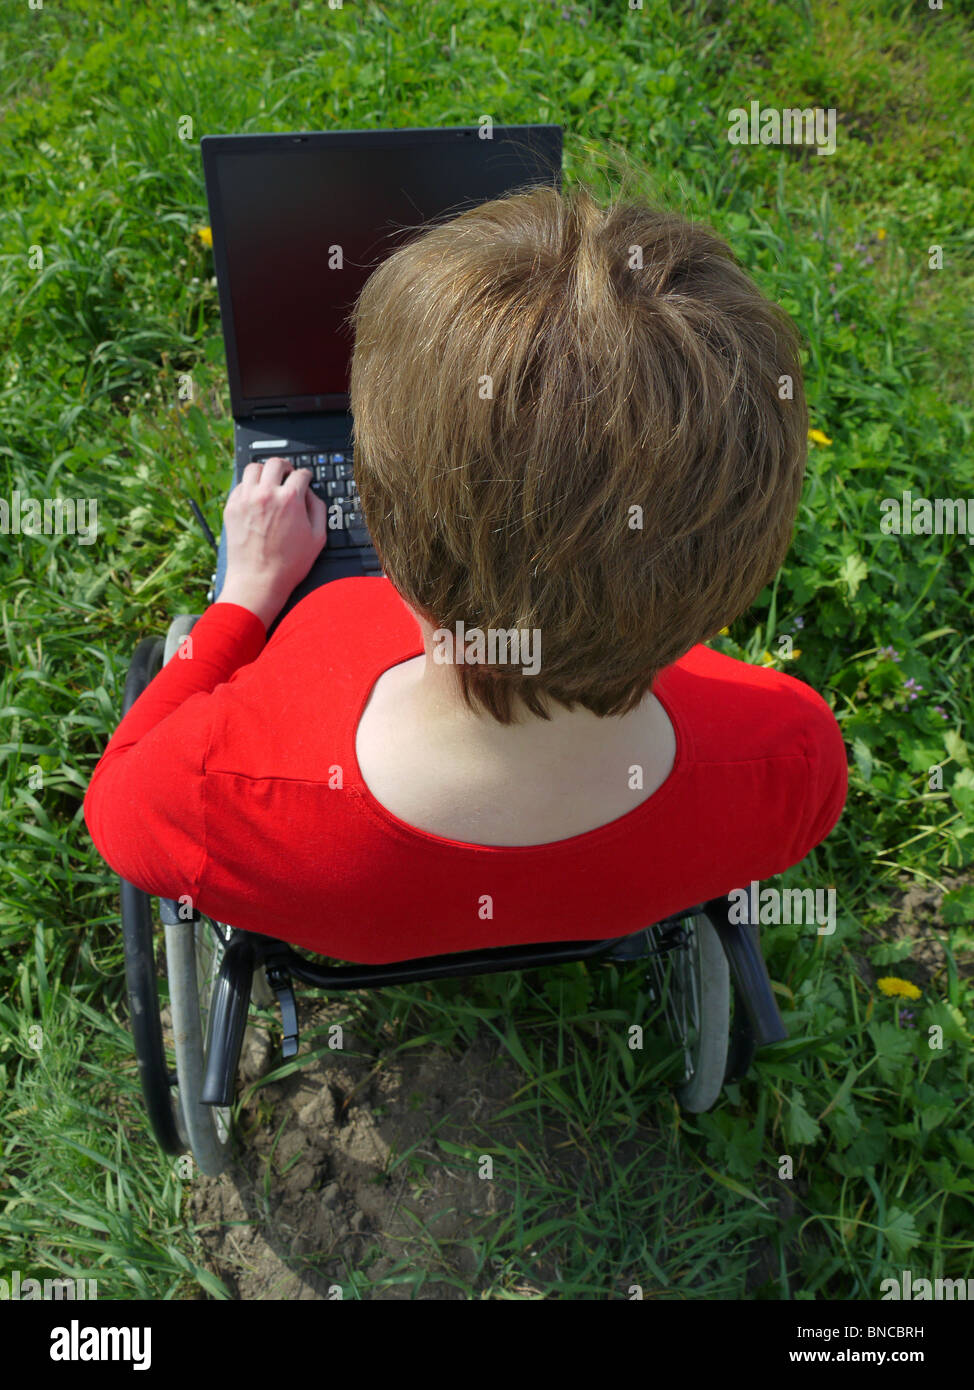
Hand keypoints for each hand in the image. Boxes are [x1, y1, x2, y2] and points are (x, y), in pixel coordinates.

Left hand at [216, 457, 327, 628]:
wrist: (257, 581)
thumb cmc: (288, 564)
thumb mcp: (317, 538)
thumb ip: (318, 510)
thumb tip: (311, 494)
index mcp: (290, 500)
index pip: (301, 473)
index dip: (307, 475)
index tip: (305, 479)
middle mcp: (267, 494)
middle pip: (276, 463)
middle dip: (286, 466)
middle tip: (288, 473)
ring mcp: (246, 499)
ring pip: (254, 468)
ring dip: (265, 471)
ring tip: (269, 481)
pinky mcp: (232, 508)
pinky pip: (240, 485)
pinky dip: (249, 486)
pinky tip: (255, 495)